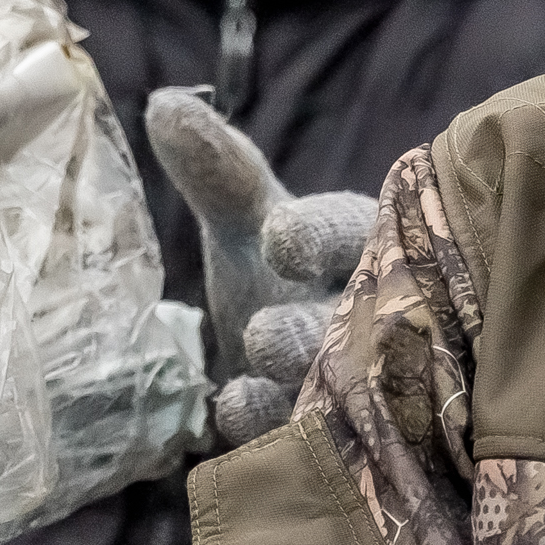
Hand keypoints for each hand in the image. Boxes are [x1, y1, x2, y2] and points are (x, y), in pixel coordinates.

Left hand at [144, 87, 373, 446]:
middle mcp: (380, 313)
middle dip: (309, 328)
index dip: (318, 236)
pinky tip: (240, 417)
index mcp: (364, 244)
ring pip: (349, 390)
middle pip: (359, 322)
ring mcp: (376, 383)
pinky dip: (280, 432)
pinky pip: (328, 442)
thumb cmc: (281, 284)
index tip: (277, 235)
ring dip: (300, 386)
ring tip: (255, 378)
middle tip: (265, 333)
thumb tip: (163, 103)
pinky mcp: (356, 439)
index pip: (349, 234)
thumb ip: (217, 174)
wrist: (298, 376)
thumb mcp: (248, 227)